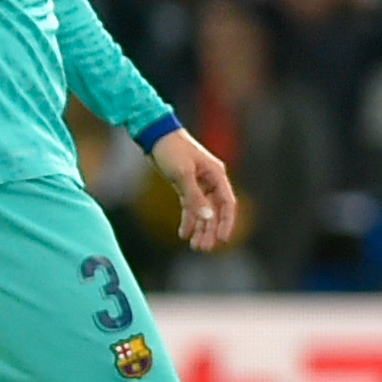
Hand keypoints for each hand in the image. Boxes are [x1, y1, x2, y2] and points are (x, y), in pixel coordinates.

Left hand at [152, 128, 238, 253]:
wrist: (154, 134)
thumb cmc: (171, 150)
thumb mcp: (182, 174)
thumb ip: (194, 196)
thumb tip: (207, 218)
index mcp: (216, 175)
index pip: (227, 204)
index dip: (226, 222)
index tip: (223, 239)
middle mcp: (210, 180)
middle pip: (215, 211)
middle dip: (210, 230)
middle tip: (203, 248)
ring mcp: (198, 183)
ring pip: (203, 211)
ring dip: (200, 228)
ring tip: (195, 246)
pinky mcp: (184, 185)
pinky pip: (190, 206)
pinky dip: (188, 219)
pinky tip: (184, 233)